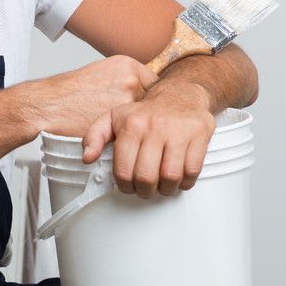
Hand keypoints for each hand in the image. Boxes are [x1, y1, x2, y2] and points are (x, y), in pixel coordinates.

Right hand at [29, 55, 158, 138]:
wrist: (46, 106)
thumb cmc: (67, 95)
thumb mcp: (98, 75)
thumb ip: (122, 82)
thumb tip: (140, 98)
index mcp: (126, 64)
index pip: (156, 85)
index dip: (154, 102)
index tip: (151, 112)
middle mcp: (130, 78)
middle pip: (156, 102)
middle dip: (150, 117)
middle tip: (144, 128)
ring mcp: (127, 99)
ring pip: (148, 120)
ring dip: (143, 130)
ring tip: (130, 137)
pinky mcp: (120, 120)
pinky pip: (136, 134)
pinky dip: (132, 140)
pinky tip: (121, 141)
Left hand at [82, 83, 215, 197]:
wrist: (179, 94)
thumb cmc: (145, 112)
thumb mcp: (113, 118)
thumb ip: (94, 136)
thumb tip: (86, 158)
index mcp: (131, 125)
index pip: (124, 170)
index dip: (125, 185)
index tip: (128, 186)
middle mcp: (154, 128)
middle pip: (146, 177)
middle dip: (145, 191)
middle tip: (146, 189)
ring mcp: (178, 132)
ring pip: (170, 177)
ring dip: (166, 189)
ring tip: (162, 185)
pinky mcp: (199, 135)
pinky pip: (192, 171)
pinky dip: (185, 182)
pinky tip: (179, 177)